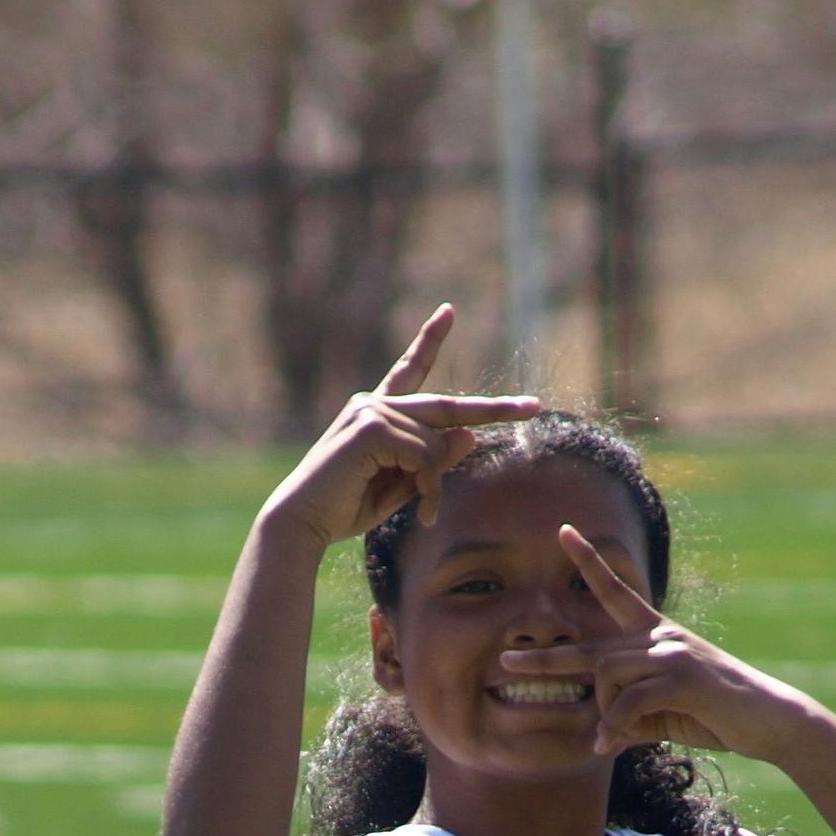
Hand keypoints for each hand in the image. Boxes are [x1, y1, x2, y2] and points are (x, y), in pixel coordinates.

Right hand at [260, 307, 540, 552]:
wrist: (301, 522)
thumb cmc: (344, 508)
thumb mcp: (400, 485)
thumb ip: (432, 461)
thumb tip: (470, 434)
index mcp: (378, 412)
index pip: (410, 370)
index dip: (430, 340)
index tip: (448, 312)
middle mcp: (375, 402)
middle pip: (447, 405)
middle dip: (493, 409)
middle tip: (534, 407)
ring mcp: (372, 410)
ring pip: (437, 442)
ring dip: (436, 485)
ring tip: (424, 514)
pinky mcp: (372, 427)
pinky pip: (424, 456)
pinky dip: (429, 488)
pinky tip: (419, 511)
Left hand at [518, 528, 822, 763]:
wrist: (769, 721)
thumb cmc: (719, 715)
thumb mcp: (666, 715)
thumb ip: (632, 717)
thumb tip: (603, 736)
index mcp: (655, 636)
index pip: (615, 592)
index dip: (588, 564)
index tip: (563, 533)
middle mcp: (659, 637)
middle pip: (592, 649)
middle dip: (548, 659)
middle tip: (506, 662)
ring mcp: (671, 653)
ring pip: (608, 677)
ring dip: (602, 714)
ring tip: (610, 739)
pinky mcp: (681, 678)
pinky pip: (628, 703)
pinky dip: (614, 727)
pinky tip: (610, 746)